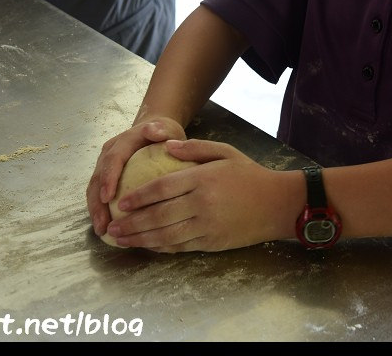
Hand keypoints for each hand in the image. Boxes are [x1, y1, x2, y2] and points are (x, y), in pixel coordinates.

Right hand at [87, 116, 186, 239]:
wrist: (154, 129)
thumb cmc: (163, 134)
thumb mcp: (166, 129)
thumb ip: (161, 130)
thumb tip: (154, 130)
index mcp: (124, 141)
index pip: (113, 159)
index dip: (108, 178)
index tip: (107, 198)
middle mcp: (109, 152)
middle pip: (98, 177)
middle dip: (98, 202)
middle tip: (103, 224)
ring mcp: (105, 164)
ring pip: (94, 188)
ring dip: (96, 210)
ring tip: (102, 230)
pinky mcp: (105, 175)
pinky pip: (98, 193)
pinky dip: (100, 210)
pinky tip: (106, 228)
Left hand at [103, 138, 296, 252]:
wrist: (279, 204)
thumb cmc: (250, 175)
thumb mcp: (225, 152)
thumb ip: (194, 147)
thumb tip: (165, 144)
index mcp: (202, 179)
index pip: (161, 188)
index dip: (138, 197)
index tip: (120, 203)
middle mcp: (202, 204)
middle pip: (158, 215)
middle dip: (131, 223)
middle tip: (112, 227)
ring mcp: (207, 226)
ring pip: (166, 236)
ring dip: (140, 240)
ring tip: (121, 241)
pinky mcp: (213, 243)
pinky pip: (181, 247)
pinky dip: (161, 248)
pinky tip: (147, 246)